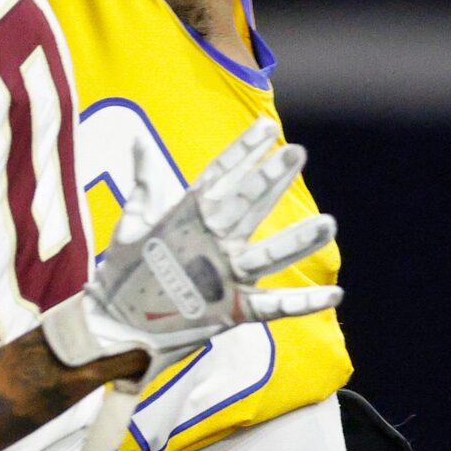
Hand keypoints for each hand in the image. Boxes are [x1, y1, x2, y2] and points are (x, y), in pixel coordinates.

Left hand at [42, 116, 340, 450]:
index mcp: (194, 218)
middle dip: (270, 180)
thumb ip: (146, 182)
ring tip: (328, 223)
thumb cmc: (128, 270)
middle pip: (248, 206)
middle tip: (297, 153)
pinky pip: (272, 306)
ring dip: (296, 241)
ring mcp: (227, 275)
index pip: (223, 176)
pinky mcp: (232, 310)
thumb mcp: (135, 222)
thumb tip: (137, 139)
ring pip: (267, 254)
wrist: (117, 323)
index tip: (267, 127)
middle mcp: (217, 242)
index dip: (243, 152)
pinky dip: (302, 301)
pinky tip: (333, 293)